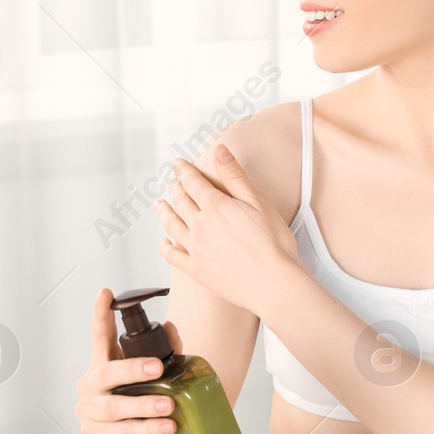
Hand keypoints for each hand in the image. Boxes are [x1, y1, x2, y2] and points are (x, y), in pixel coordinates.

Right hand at [75, 287, 184, 433]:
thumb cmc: (141, 409)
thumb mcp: (152, 380)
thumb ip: (163, 352)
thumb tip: (171, 328)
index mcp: (103, 364)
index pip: (100, 336)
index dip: (101, 314)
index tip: (106, 294)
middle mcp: (91, 386)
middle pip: (107, 373)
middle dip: (132, 369)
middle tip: (157, 368)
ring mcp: (90, 412)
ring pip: (115, 406)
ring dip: (144, 405)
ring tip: (169, 406)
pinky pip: (121, 432)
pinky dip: (146, 430)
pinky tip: (165, 428)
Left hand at [154, 144, 299, 316]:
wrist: (274, 283)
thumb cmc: (274, 243)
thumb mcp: (258, 202)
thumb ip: (235, 176)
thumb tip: (219, 150)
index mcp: (215, 206)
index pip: (193, 182)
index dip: (184, 170)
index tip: (178, 164)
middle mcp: (200, 226)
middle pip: (180, 201)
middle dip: (174, 188)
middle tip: (172, 182)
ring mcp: (195, 249)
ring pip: (171, 225)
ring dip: (164, 212)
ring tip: (160, 205)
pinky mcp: (196, 270)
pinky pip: (172, 256)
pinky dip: (164, 246)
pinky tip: (163, 242)